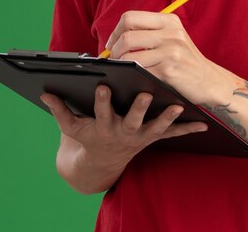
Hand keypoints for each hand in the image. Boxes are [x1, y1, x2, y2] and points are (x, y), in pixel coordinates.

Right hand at [41, 85, 207, 164]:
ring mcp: (140, 136)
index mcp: (103, 125)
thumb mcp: (71, 126)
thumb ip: (59, 110)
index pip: (101, 111)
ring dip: (168, 118)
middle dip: (139, 108)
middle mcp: (123, 131)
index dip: (101, 99)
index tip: (102, 84)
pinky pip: (172, 135)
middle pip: (132, 120)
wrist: (103, 162)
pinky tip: (203, 124)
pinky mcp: (153, 138)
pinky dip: (187, 129)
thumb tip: (44, 93)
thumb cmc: (88, 135)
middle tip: (147, 93)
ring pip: (155, 128)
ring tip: (179, 105)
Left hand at [105, 11, 235, 104]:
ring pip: (130, 55)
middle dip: (115, 49)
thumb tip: (118, 36)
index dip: (116, 31)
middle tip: (114, 58)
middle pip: (127, 36)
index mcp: (168, 20)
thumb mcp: (173, 37)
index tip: (113, 43)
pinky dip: (132, 74)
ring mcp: (170, 52)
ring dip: (121, 63)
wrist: (209, 80)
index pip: (130, 17)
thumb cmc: (185, 60)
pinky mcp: (168, 71)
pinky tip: (133, 76)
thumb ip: (151, 31)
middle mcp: (170, 33)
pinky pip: (139, 71)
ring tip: (122, 68)